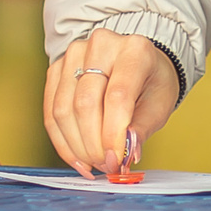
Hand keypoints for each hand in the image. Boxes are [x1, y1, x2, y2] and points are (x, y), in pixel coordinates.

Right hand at [43, 29, 180, 178]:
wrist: (138, 63)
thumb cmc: (151, 82)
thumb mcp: (160, 105)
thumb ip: (143, 129)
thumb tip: (127, 154)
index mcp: (135, 50)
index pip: (117, 95)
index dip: (112, 134)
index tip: (115, 160)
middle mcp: (102, 45)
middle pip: (85, 103)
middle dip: (93, 144)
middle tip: (105, 166)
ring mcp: (74, 54)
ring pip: (63, 109)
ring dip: (76, 146)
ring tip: (93, 164)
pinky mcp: (57, 68)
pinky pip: (51, 110)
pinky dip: (62, 140)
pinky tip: (77, 157)